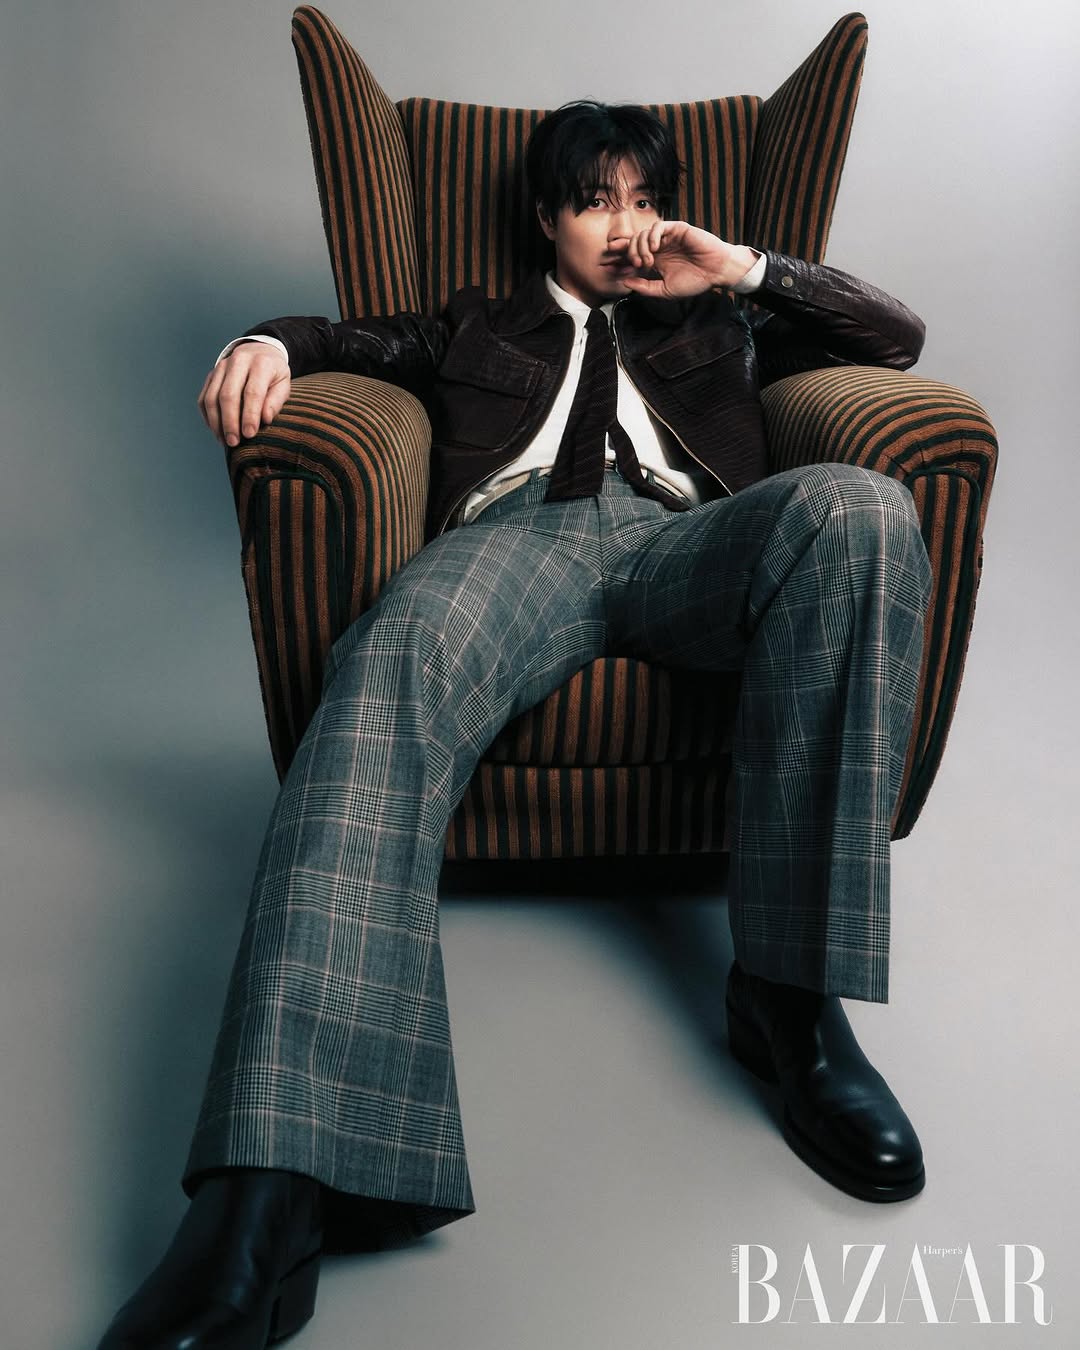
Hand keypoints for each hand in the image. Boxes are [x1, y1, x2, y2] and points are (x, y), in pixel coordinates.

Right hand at [197, 341, 290, 446]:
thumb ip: (276, 401)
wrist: (260, 351)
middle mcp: (238, 361)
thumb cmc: (274, 374)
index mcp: (261, 363)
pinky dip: (208, 417)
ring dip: (216, 422)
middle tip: (234, 442)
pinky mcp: (211, 375)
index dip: (249, 415)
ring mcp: (221, 367)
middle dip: (230, 422)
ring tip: (224, 441)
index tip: (249, 434)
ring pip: (212, 397)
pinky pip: (204, 398)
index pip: (252, 392)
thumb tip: (265, 419)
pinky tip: (217, 431)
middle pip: (228, 395)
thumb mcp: (284, 384)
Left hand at [614, 221, 758, 298]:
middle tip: (637, 264)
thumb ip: (645, 287)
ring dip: (640, 247)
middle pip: (633, 241)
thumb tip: (626, 282)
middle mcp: (659, 246)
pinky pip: (658, 227)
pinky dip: (652, 236)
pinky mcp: (678, 229)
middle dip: (629, 252)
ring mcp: (668, 237)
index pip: (632, 253)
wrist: (716, 272)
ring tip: (648, 261)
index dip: (619, 254)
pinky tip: (655, 249)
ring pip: (643, 233)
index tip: (609, 260)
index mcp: (656, 259)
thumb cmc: (695, 281)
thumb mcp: (665, 291)